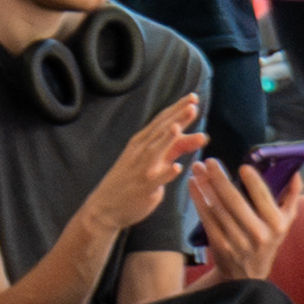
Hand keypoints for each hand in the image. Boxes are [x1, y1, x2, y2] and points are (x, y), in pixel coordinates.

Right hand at [77, 96, 207, 245]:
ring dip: (167, 139)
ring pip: (156, 151)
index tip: (192, 97)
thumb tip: (198, 136)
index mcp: (142, 142)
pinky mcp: (144, 187)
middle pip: (161, 130)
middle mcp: (141, 152)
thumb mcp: (152, 159)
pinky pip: (155, 179)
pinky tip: (176, 168)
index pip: (162, 121)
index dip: (176, 109)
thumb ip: (174, 148)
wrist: (105, 206)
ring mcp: (142, 168)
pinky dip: (165, 173)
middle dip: (176, 117)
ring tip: (178, 128)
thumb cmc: (131, 180)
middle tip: (193, 104)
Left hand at [185, 147, 290, 276]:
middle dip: (219, 178)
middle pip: (235, 201)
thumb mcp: (285, 222)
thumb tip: (295, 173)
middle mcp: (258, 234)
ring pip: (218, 208)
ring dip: (205, 185)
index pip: (264, 198)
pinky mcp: (220, 245)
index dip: (254, 182)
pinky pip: (207, 218)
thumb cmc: (267, 240)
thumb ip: (291, 197)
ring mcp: (238, 241)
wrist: (247, 276)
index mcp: (277, 224)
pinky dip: (198, 199)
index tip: (243, 166)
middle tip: (208, 161)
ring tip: (197, 168)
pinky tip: (193, 185)